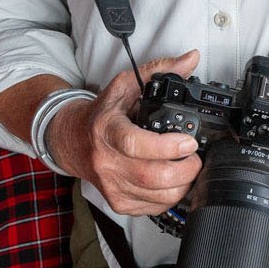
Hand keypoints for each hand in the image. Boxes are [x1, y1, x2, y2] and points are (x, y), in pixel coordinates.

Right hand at [48, 50, 202, 215]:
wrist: (73, 140)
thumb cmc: (102, 114)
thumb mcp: (125, 86)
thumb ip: (159, 70)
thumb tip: (190, 59)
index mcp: (106, 130)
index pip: (135, 144)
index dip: (166, 147)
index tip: (188, 141)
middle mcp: (106, 161)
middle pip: (151, 177)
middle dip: (184, 170)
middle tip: (195, 158)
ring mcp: (111, 186)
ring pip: (155, 196)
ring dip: (182, 185)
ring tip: (188, 168)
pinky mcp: (118, 202)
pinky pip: (152, 208)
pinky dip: (171, 197)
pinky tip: (174, 182)